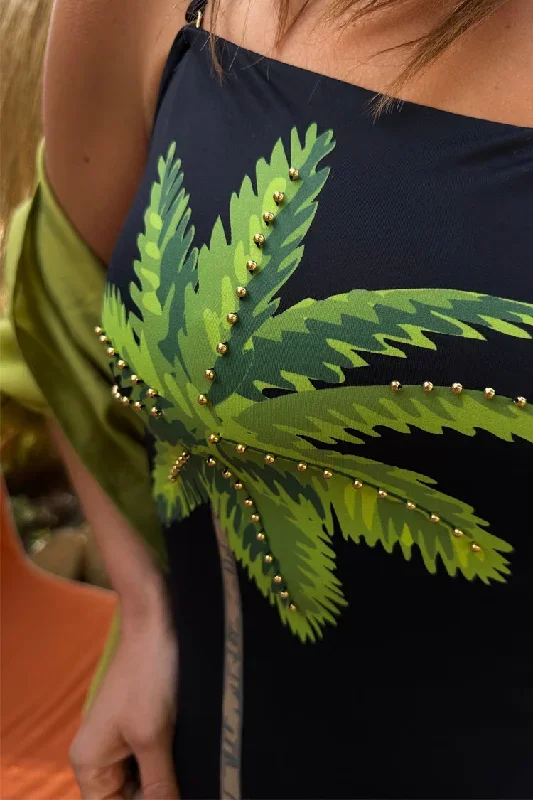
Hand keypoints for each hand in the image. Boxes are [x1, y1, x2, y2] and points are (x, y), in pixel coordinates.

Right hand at [70, 608, 178, 798]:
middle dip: (160, 793)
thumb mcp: (153, 736)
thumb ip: (158, 785)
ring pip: (145, 781)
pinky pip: (154, 760)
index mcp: (89, 764)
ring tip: (191, 767)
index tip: (176, 794)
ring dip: (168, 780)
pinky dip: (172, 762)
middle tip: (191, 782)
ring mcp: (120, 740)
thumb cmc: (147, 672)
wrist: (156, 621)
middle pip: (130, 798)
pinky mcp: (141, 725)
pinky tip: (189, 757)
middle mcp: (99, 756)